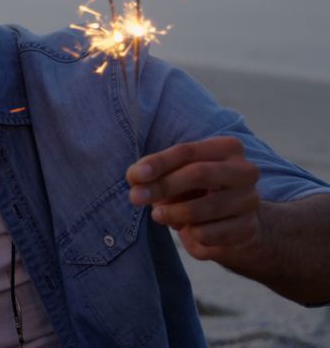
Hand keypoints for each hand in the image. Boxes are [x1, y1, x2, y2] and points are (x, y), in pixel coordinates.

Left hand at [127, 136, 260, 260]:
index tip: (134, 176)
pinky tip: (190, 229)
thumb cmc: (197, 190)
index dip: (158, 163)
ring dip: (172, 214)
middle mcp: (244, 171)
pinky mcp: (247, 229)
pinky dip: (189, 234)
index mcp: (227, 148)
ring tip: (159, 215)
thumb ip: (153, 173)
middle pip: (199, 174)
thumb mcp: (175, 174)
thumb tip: (135, 179)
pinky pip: (207, 234)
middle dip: (162, 186)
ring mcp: (249, 201)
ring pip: (202, 208)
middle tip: (136, 198)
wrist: (235, 221)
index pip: (187, 151)